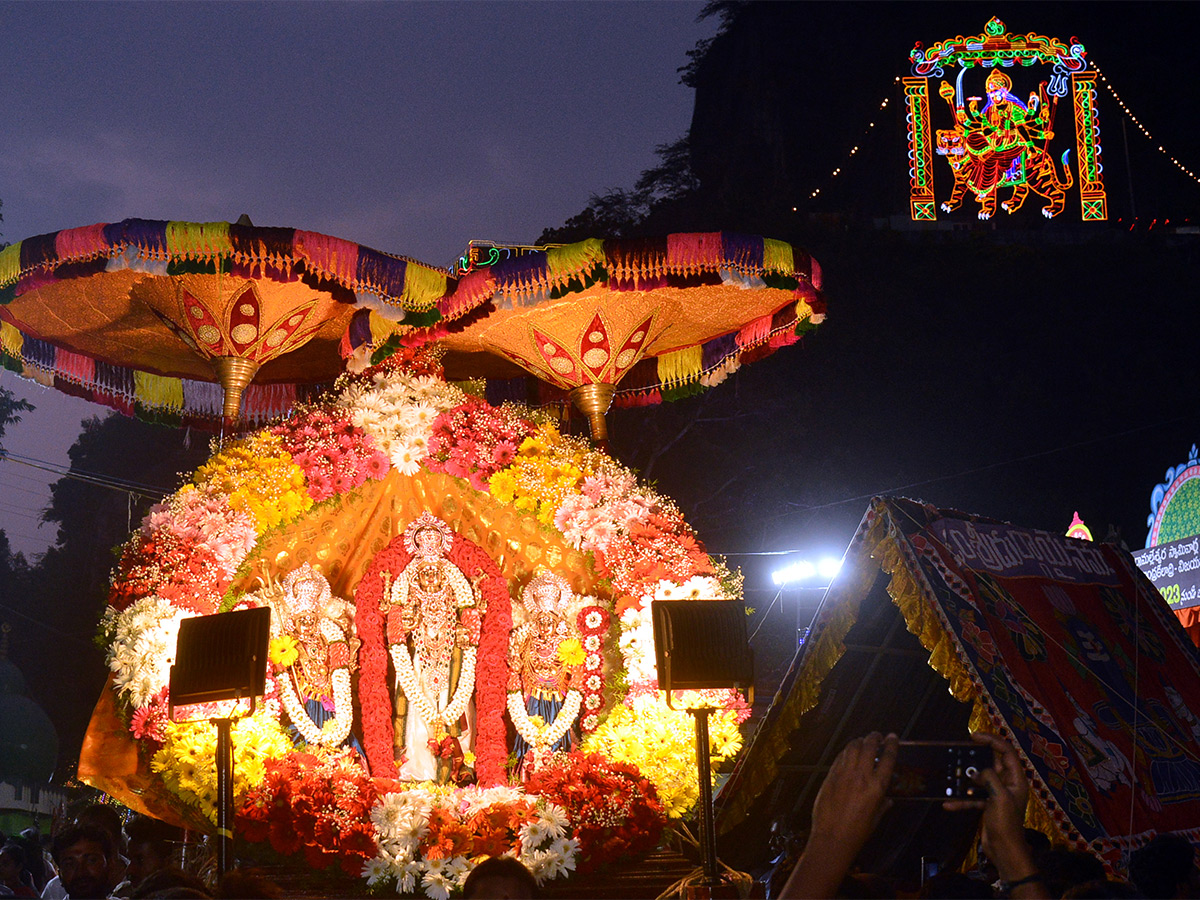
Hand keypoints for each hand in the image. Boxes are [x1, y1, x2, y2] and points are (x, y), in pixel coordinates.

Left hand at [779, 732, 897, 898]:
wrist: (832, 837)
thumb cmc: (857, 832)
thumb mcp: (876, 819)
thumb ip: (883, 805)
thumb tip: (888, 800)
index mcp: (876, 787)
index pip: (888, 759)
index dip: (892, 745)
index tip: (893, 737)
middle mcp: (861, 776)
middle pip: (869, 747)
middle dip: (874, 737)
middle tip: (877, 735)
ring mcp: (844, 774)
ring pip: (852, 747)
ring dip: (859, 741)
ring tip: (863, 740)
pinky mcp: (830, 775)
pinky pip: (840, 757)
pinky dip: (846, 751)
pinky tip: (848, 752)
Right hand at [944, 733, 1045, 895]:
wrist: (1004, 850)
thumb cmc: (1006, 824)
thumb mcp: (1000, 798)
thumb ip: (990, 778)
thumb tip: (977, 771)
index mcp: (1016, 779)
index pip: (1006, 752)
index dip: (991, 741)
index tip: (973, 737)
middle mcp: (1007, 784)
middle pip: (992, 763)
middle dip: (976, 758)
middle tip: (959, 751)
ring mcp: (996, 794)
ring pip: (980, 779)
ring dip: (966, 779)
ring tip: (952, 775)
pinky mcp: (987, 805)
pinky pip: (973, 796)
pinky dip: (962, 799)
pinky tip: (949, 803)